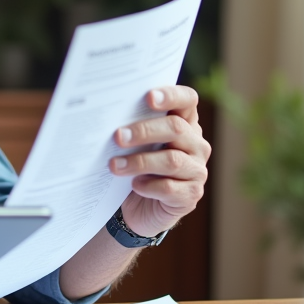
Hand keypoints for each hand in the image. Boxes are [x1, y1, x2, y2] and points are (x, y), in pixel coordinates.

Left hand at [109, 85, 209, 236]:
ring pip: (171, 160)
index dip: (171, 95)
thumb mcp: (136, 145)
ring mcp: (196, 170)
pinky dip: (148, 185)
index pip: (188, 100)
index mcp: (185, 123)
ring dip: (139, 161)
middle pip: (176, 128)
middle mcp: (196, 144)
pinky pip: (169, 187)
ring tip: (115, 165)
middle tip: (118, 136)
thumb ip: (133, 128)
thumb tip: (107, 118)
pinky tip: (135, 185)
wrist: (141, 208)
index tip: (149, 97)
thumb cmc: (138, 168)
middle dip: (144, 131)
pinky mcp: (190, 195)